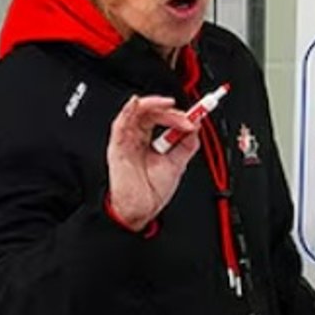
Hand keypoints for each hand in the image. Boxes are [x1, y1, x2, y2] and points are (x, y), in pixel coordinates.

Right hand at [106, 95, 200, 231]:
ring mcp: (127, 141)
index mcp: (148, 141)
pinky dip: (128, 110)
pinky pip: (120, 124)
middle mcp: (137, 138)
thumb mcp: (177, 164)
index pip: (162, 118)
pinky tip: (137, 103)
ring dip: (153, 104)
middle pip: (151, 112)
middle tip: (187, 119)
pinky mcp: (118, 147)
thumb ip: (187, 144)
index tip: (195, 118)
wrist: (141, 211)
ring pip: (136, 112)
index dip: (178, 115)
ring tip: (169, 105)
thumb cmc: (152, 192)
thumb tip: (196, 126)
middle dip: (170, 111)